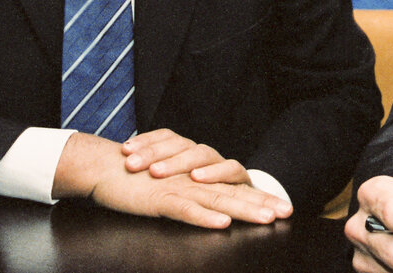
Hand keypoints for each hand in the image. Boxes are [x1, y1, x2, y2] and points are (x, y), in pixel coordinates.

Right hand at [54, 132, 291, 227]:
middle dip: (262, 202)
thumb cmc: (137, 179)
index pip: (235, 186)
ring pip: (217, 198)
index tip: (284, 208)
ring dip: (243, 210)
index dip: (260, 196)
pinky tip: (222, 224)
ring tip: (266, 218)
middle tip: (287, 212)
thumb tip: (216, 210)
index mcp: (198, 176)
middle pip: (233, 191)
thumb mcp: (170, 186)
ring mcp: (179, 187)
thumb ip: (192, 195)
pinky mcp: (161, 197)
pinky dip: (204, 216)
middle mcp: (194, 179)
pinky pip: (186, 208)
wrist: (105, 167)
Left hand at [121, 128, 249, 184]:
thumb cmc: (200, 193)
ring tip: (157, 171)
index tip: (124, 150)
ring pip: (201, 153)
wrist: (245, 200)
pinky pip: (231, 169)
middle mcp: (203, 153)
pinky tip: (197, 178)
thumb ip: (155, 174)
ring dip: (179, 161)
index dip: (145, 141)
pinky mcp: (240, 177)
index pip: (166, 136)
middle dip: (153, 153)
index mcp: (187, 151)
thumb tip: (121, 164)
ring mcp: (221, 163)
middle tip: (131, 165)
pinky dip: (216, 172)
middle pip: (179, 144)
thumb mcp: (177, 184)